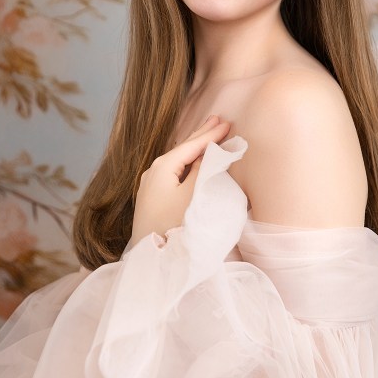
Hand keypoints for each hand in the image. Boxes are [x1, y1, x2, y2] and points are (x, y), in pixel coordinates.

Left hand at [130, 115, 230, 246]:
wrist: (152, 259)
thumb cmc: (173, 226)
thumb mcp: (193, 195)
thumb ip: (203, 171)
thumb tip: (209, 155)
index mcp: (162, 168)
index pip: (192, 146)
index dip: (211, 134)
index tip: (228, 123)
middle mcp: (153, 172)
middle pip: (183, 149)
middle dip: (201, 134)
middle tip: (218, 119)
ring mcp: (150, 185)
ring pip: (178, 160)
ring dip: (194, 147)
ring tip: (207, 134)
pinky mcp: (152, 198)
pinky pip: (173, 171)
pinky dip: (187, 162)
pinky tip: (190, 161)